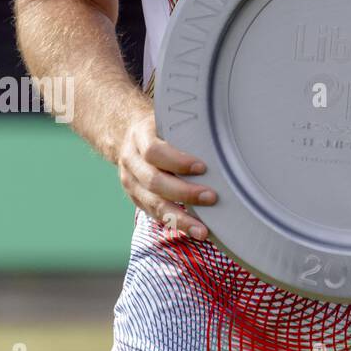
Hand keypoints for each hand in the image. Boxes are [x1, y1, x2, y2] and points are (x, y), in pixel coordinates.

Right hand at [116, 107, 215, 240]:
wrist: (126, 135)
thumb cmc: (160, 127)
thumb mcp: (167, 120)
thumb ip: (187, 128)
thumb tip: (224, 136)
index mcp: (140, 138)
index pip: (155, 152)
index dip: (177, 161)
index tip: (203, 167)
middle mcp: (132, 162)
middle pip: (154, 182)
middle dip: (184, 192)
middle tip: (211, 197)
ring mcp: (131, 183)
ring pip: (152, 204)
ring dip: (180, 218)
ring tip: (203, 230)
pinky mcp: (135, 198)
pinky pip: (153, 214)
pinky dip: (174, 224)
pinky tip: (193, 230)